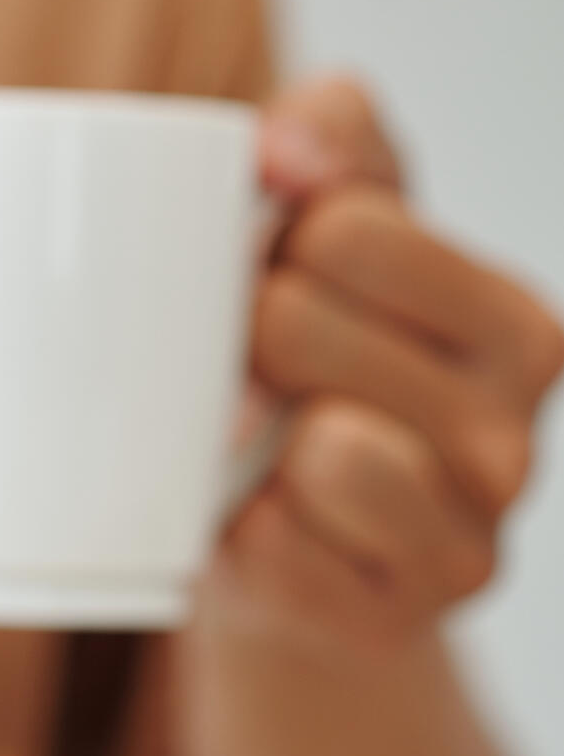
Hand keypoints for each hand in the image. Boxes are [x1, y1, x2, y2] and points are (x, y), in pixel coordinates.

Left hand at [215, 75, 563, 646]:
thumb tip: (287, 141)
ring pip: (319, 445)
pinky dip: (240, 533)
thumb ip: (329, 136)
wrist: (274, 545)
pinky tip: (265, 526)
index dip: (266, 242)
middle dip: (240, 340)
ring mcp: (469, 538)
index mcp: (511, 320)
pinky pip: (276, 544)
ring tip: (265, 450)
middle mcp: (515, 429)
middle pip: (300, 325)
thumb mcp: (326, 234)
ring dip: (248, 440)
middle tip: (250, 375)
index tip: (271, 277)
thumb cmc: (296, 373)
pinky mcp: (397, 619)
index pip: (347, 225)